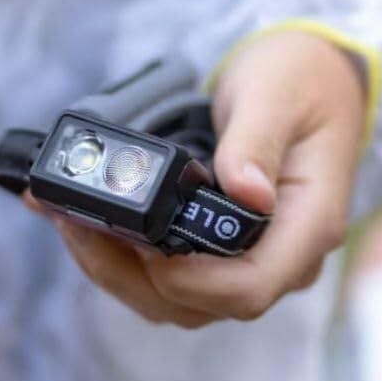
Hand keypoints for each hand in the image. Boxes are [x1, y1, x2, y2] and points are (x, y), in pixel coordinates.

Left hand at [37, 30, 366, 327]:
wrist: (315, 78)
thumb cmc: (302, 81)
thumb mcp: (277, 94)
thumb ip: (257, 142)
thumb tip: (244, 193)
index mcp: (307, 226)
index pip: (249, 287)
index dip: (188, 279)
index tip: (140, 242)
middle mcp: (281, 256)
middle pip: (201, 303)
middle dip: (129, 272)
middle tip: (74, 223)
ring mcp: (250, 258)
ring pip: (175, 298)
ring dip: (115, 268)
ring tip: (66, 219)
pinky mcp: (221, 250)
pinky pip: (168, 274)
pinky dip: (121, 256)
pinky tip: (82, 223)